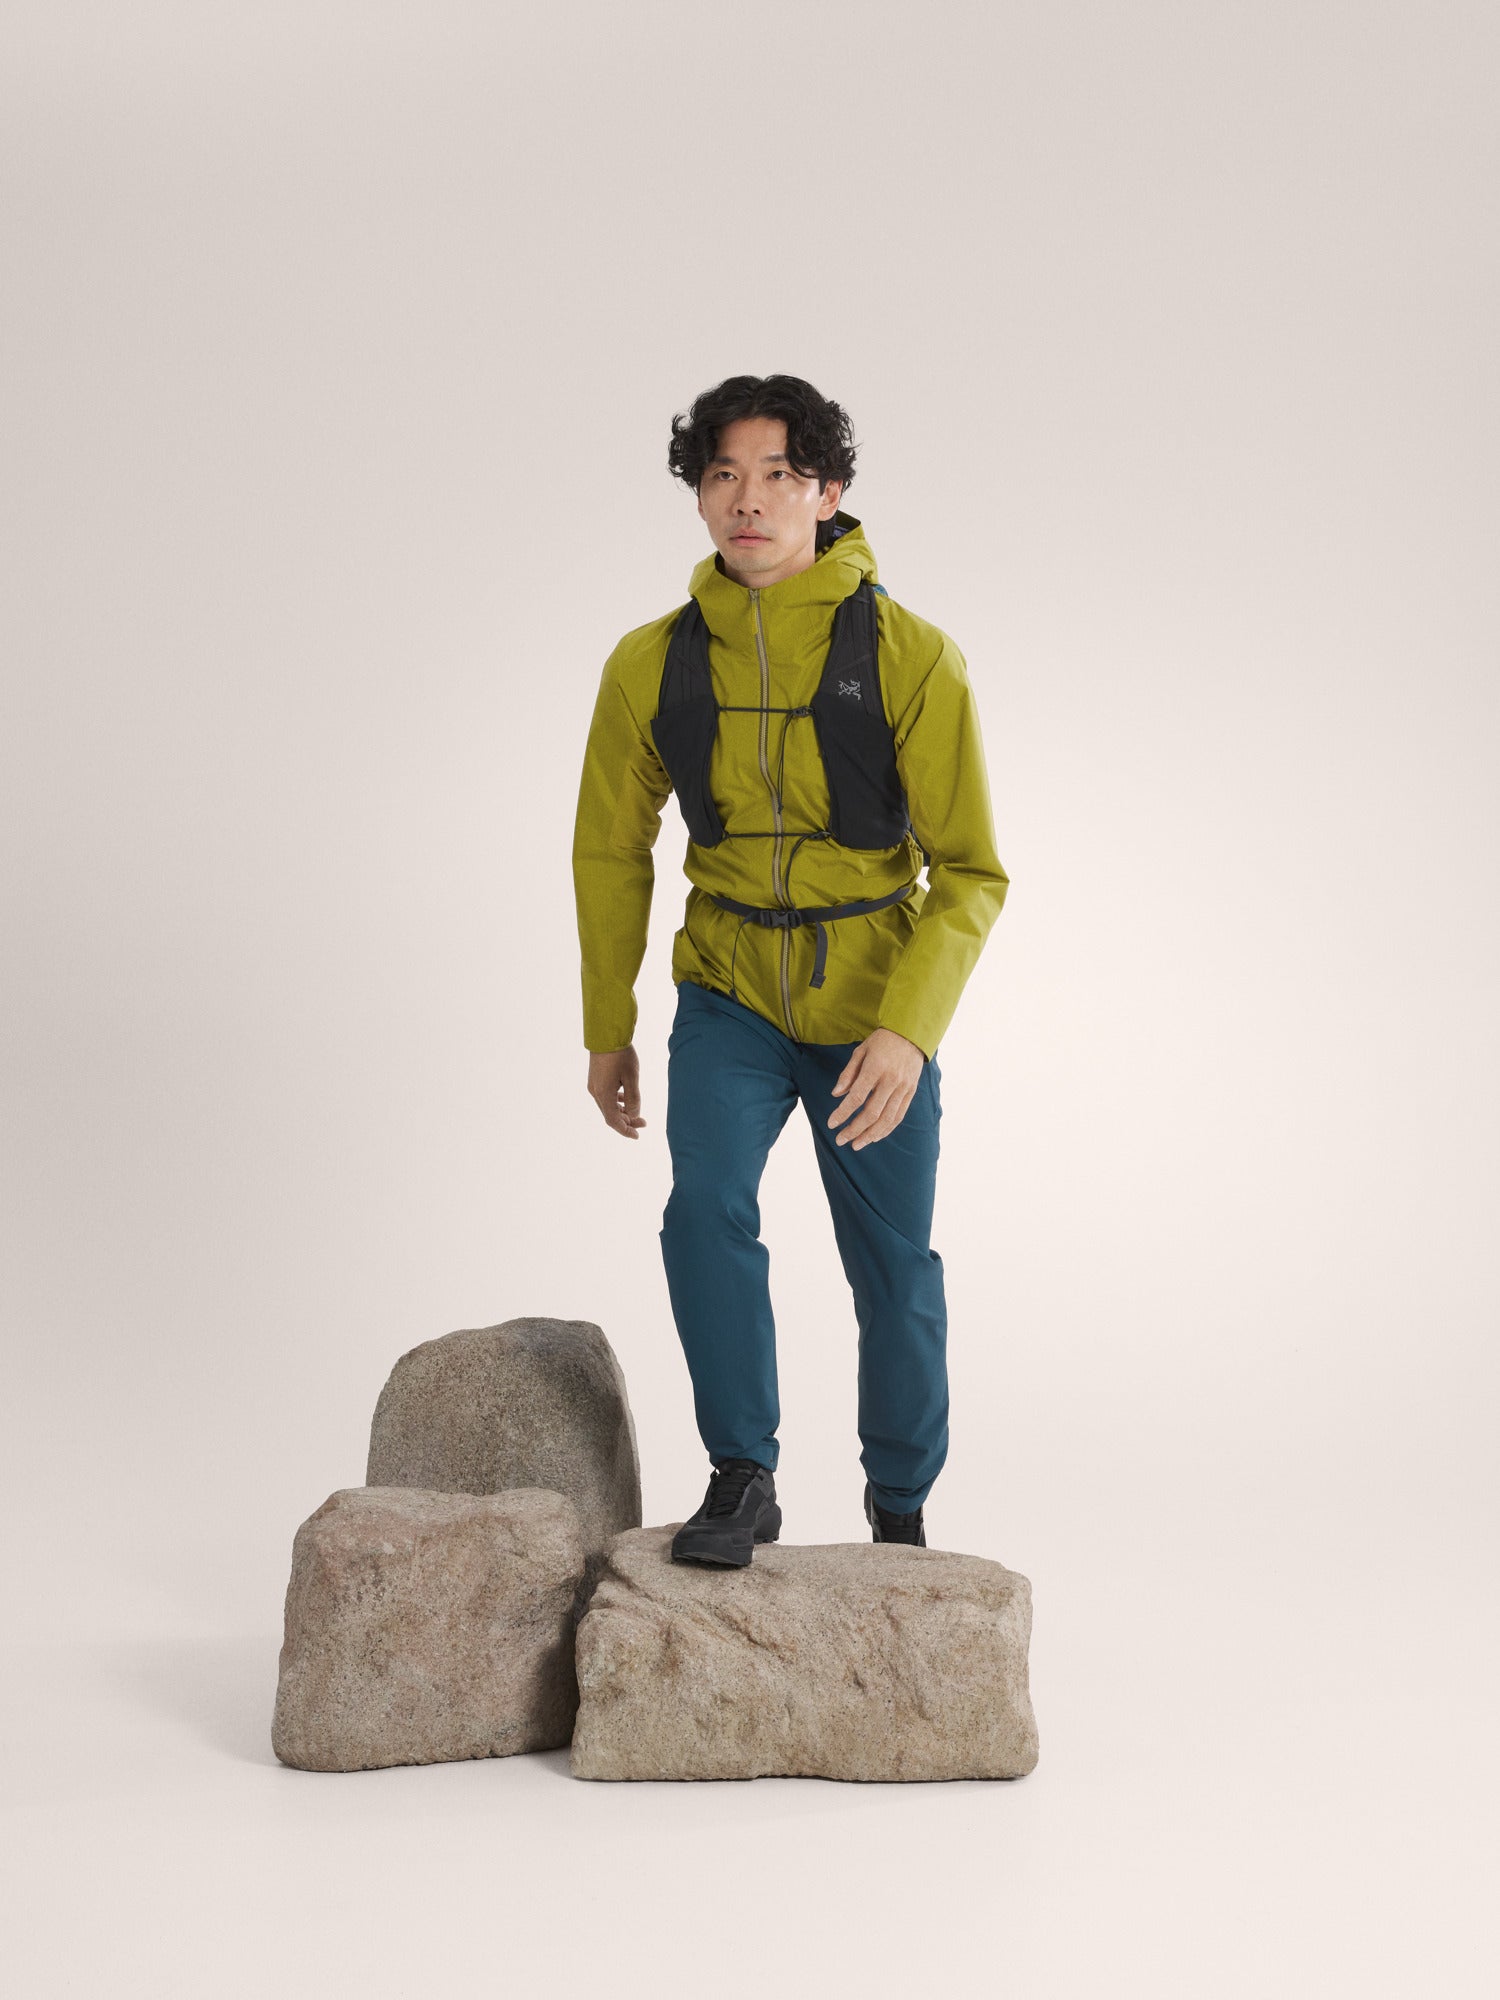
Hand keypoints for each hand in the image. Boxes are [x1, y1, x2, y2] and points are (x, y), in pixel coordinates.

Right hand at [587, 1045, 646, 1139]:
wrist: (605, 1034)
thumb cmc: (620, 1054)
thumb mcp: (632, 1077)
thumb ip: (634, 1098)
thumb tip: (634, 1114)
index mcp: (603, 1094)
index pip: (614, 1121)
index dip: (625, 1130)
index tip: (637, 1135)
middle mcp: (596, 1092)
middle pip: (611, 1115)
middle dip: (627, 1121)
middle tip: (643, 1123)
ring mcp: (594, 1086)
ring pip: (608, 1106)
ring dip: (622, 1111)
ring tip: (637, 1112)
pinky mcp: (595, 1079)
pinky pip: (605, 1097)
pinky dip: (616, 1102)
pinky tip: (626, 1098)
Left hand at [827, 1028, 925, 1149]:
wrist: (912, 1034)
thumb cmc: (882, 1041)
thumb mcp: (860, 1051)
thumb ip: (848, 1074)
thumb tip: (836, 1095)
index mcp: (875, 1068)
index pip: (857, 1097)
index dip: (843, 1113)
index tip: (831, 1124)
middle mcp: (891, 1081)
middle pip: (871, 1113)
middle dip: (854, 1130)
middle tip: (840, 1140)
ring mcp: (903, 1088)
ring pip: (886, 1119)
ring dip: (870, 1135)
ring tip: (856, 1144)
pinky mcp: (911, 1092)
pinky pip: (899, 1116)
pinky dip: (886, 1129)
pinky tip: (874, 1136)